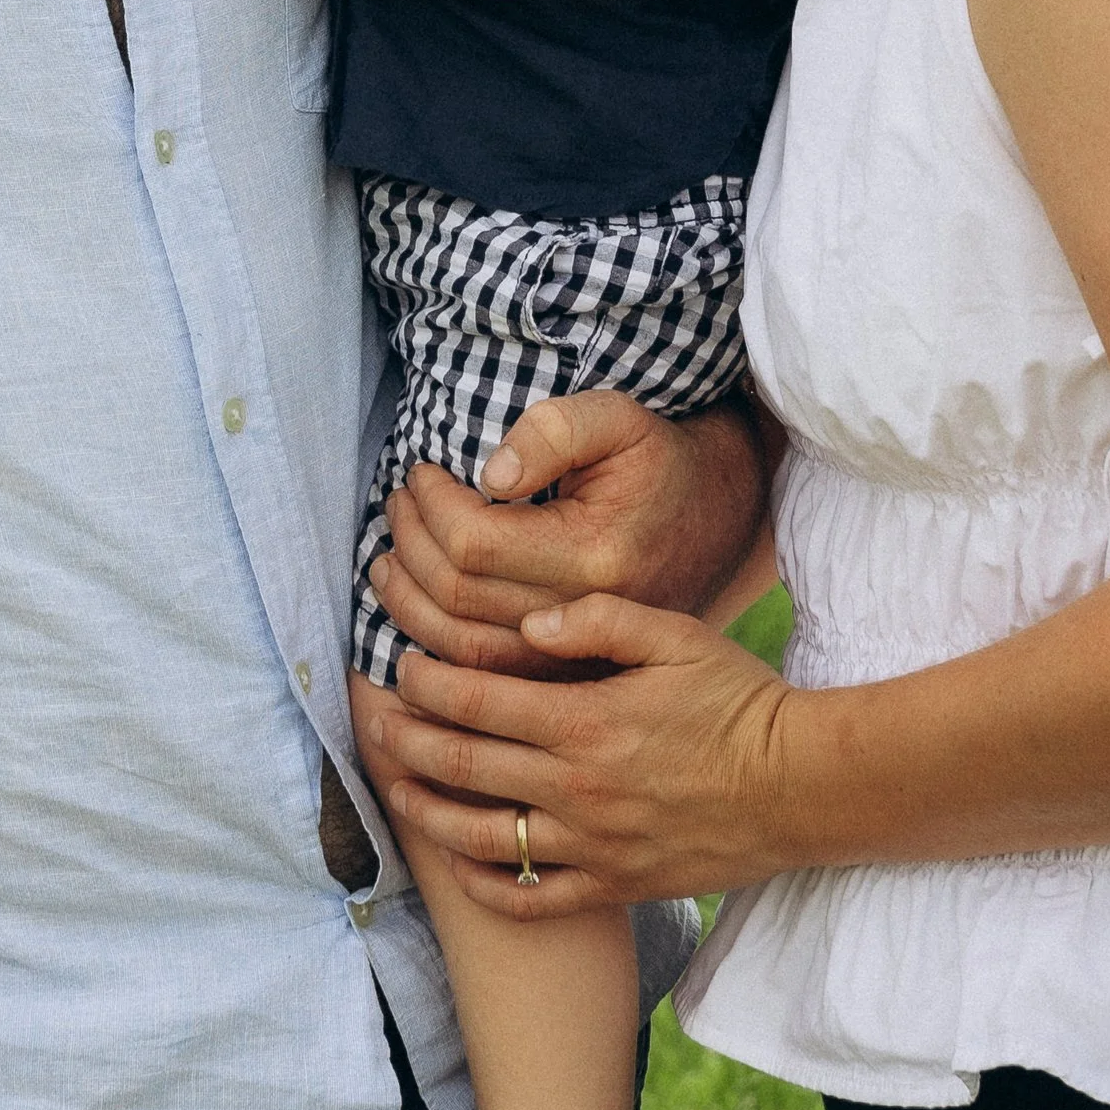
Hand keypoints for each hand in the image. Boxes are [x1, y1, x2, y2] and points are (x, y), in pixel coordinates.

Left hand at [361, 591, 802, 912]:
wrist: (799, 788)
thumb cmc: (738, 701)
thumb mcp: (676, 635)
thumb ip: (599, 618)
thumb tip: (529, 619)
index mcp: (586, 719)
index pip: (476, 700)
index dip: (424, 685)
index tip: (399, 669)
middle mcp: (577, 787)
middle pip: (461, 765)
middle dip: (405, 740)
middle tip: (374, 721)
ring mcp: (591, 845)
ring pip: (480, 836)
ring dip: (425, 811)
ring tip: (397, 788)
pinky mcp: (611, 887)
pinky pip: (530, 898)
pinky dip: (484, 883)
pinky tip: (459, 860)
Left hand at [373, 392, 769, 672]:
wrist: (722, 530)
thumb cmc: (661, 467)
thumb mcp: (622, 420)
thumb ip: (555, 432)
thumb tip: (489, 478)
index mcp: (596, 558)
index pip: (475, 544)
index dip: (431, 508)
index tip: (418, 476)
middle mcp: (585, 622)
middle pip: (458, 603)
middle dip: (409, 551)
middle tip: (395, 512)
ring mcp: (581, 665)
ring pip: (461, 656)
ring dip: (407, 610)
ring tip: (386, 564)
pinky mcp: (577, 689)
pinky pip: (485, 683)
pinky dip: (435, 653)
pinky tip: (411, 621)